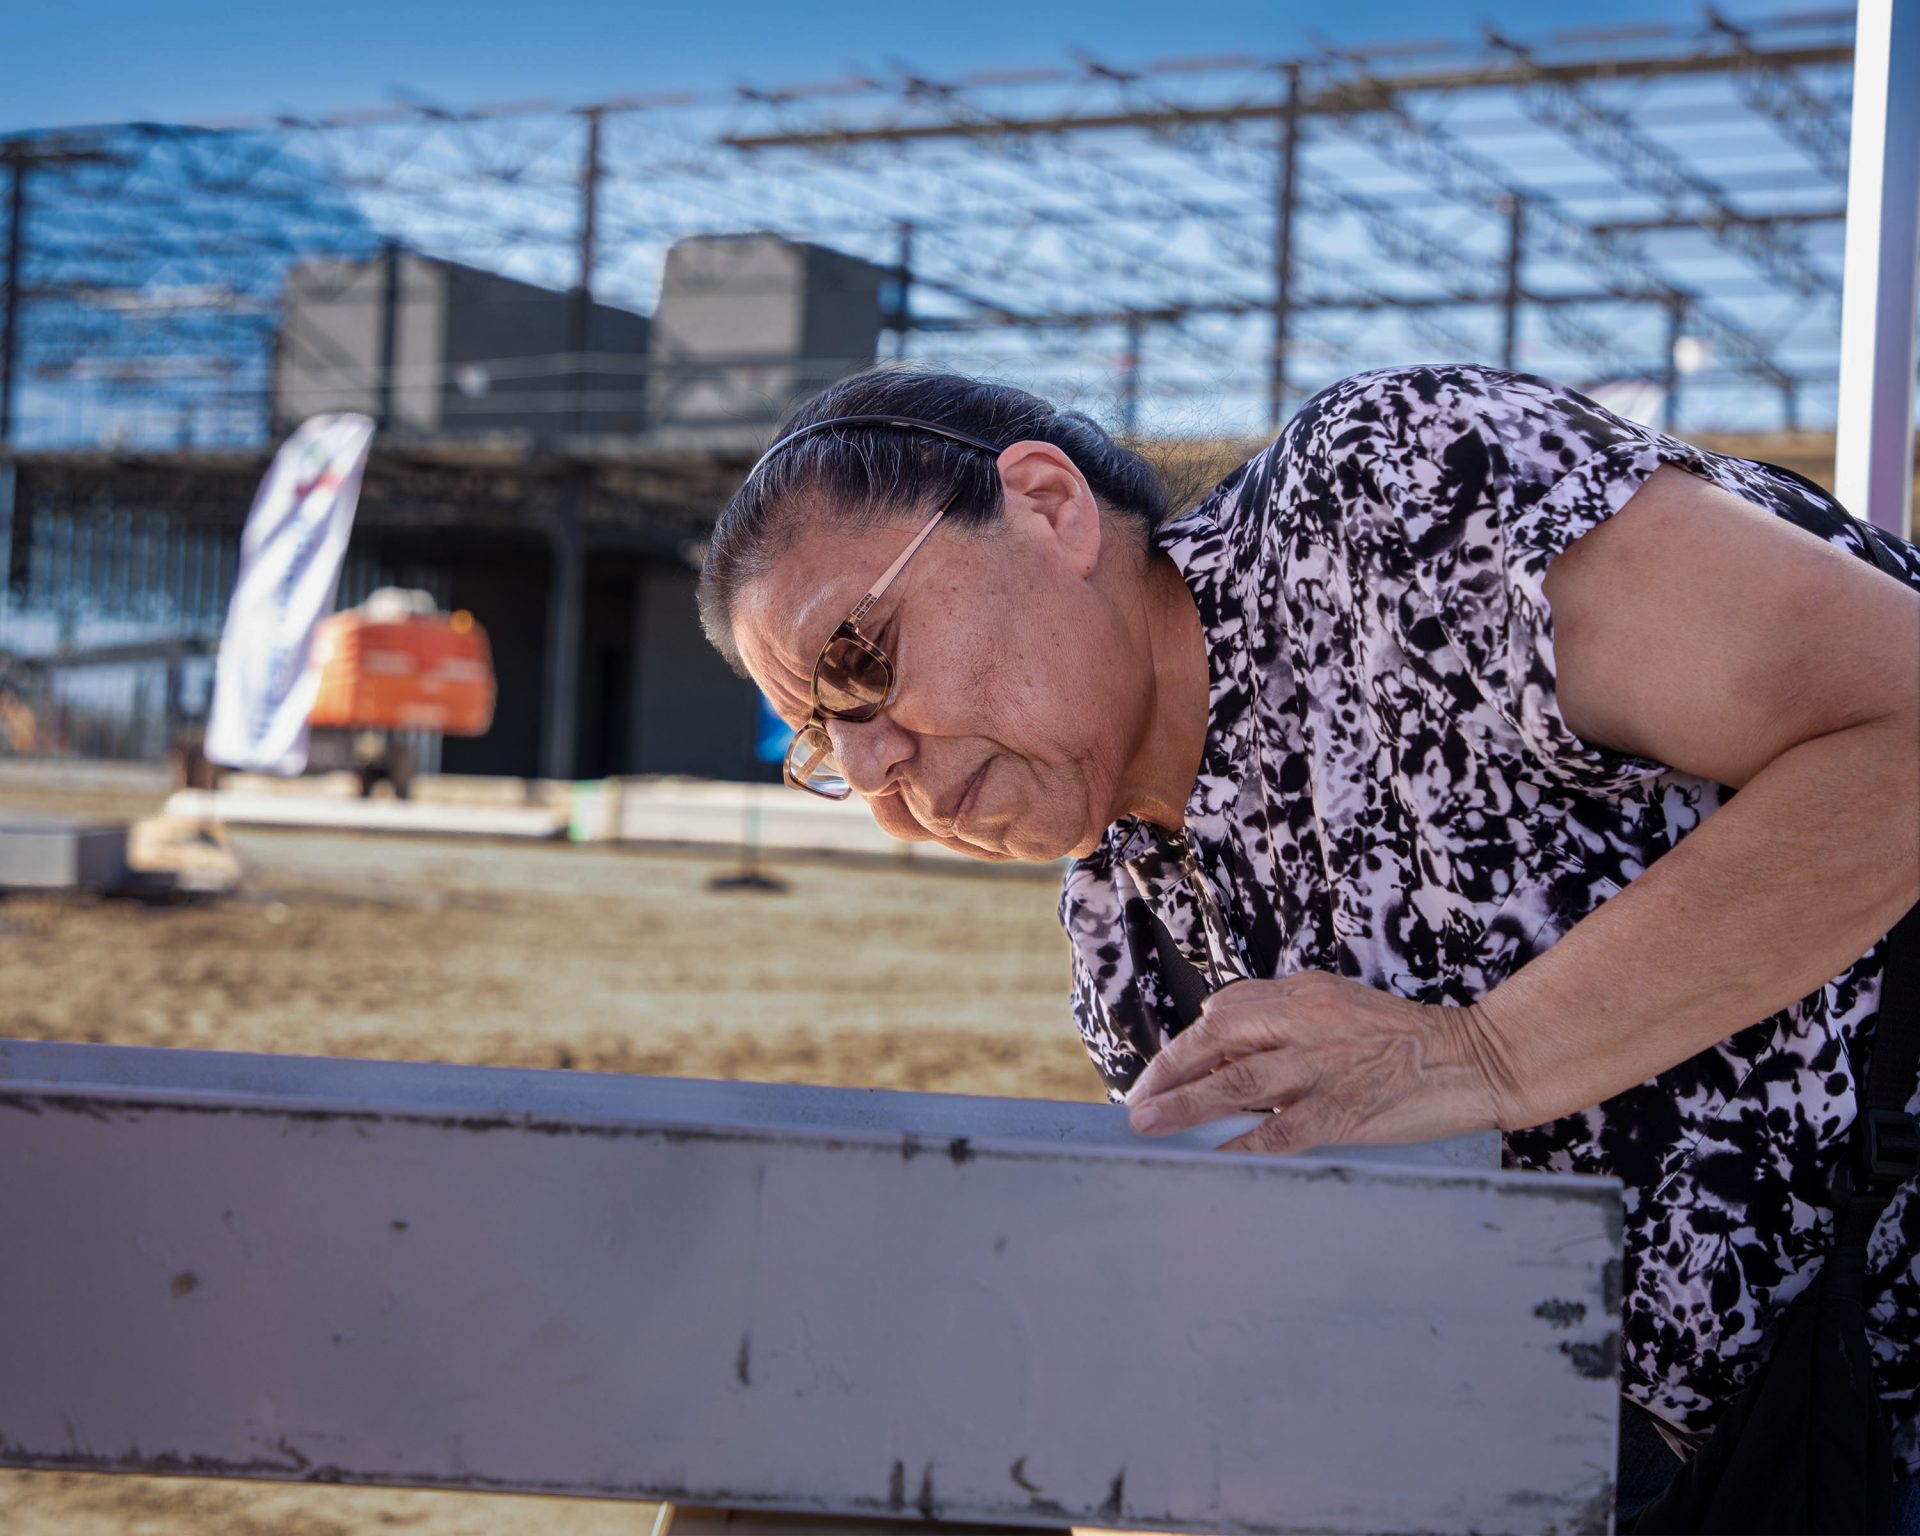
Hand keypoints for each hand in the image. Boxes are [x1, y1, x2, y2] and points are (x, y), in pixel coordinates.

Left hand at [1123, 970, 1512, 1154]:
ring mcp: (1323, 1067)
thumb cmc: (1408, 1036)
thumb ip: (1284, 1008)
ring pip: (1236, 1082)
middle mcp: (1306, 1023)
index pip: (1225, 1012)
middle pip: (1217, 1039)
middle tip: (1138, 1101)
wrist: (1478, 1057)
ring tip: (1147, 1124)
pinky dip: (1238, 1145)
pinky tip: (1209, 1158)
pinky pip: (1278, 1131)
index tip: (1161, 1074)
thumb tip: (1217, 1022)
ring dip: (1184, 1105)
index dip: (1187, 1045)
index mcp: (1305, 994)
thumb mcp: (1341, 1000)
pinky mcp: (1343, 1111)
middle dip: (1170, 1070)